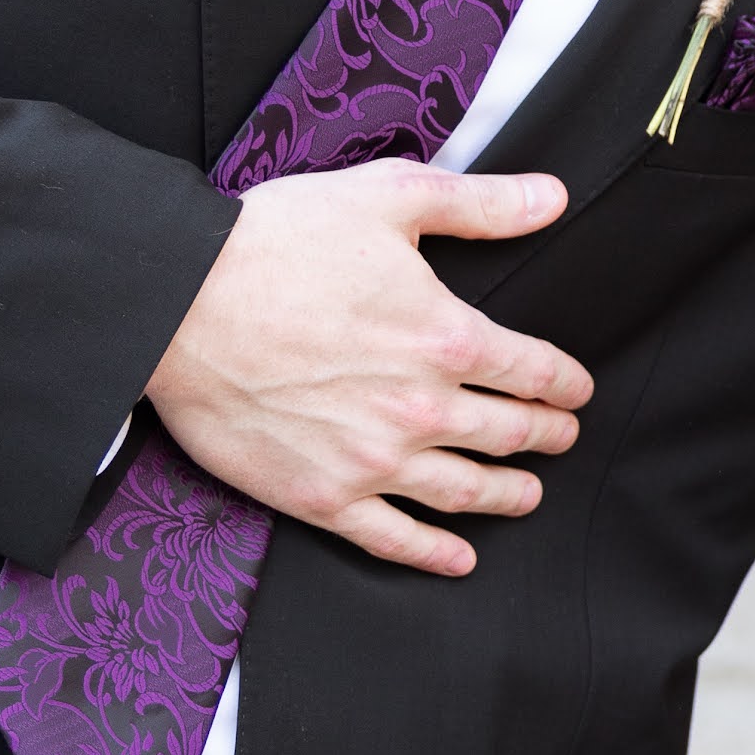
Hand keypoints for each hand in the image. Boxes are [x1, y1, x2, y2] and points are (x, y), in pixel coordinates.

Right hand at [147, 165, 593, 580]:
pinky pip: (394, 539)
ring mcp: (372, 461)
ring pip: (465, 492)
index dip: (566, 383)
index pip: (535, 371)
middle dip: (547, 437)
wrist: (177, 300)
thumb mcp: (390, 196)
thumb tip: (553, 196)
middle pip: (510, 435)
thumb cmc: (277, 241)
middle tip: (562, 437)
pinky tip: (459, 558)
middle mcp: (422, 409)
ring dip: (509, 496)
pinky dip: (435, 554)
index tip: (576, 390)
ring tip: (528, 495)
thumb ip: (480, 204)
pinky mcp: (321, 497)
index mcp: (448, 339)